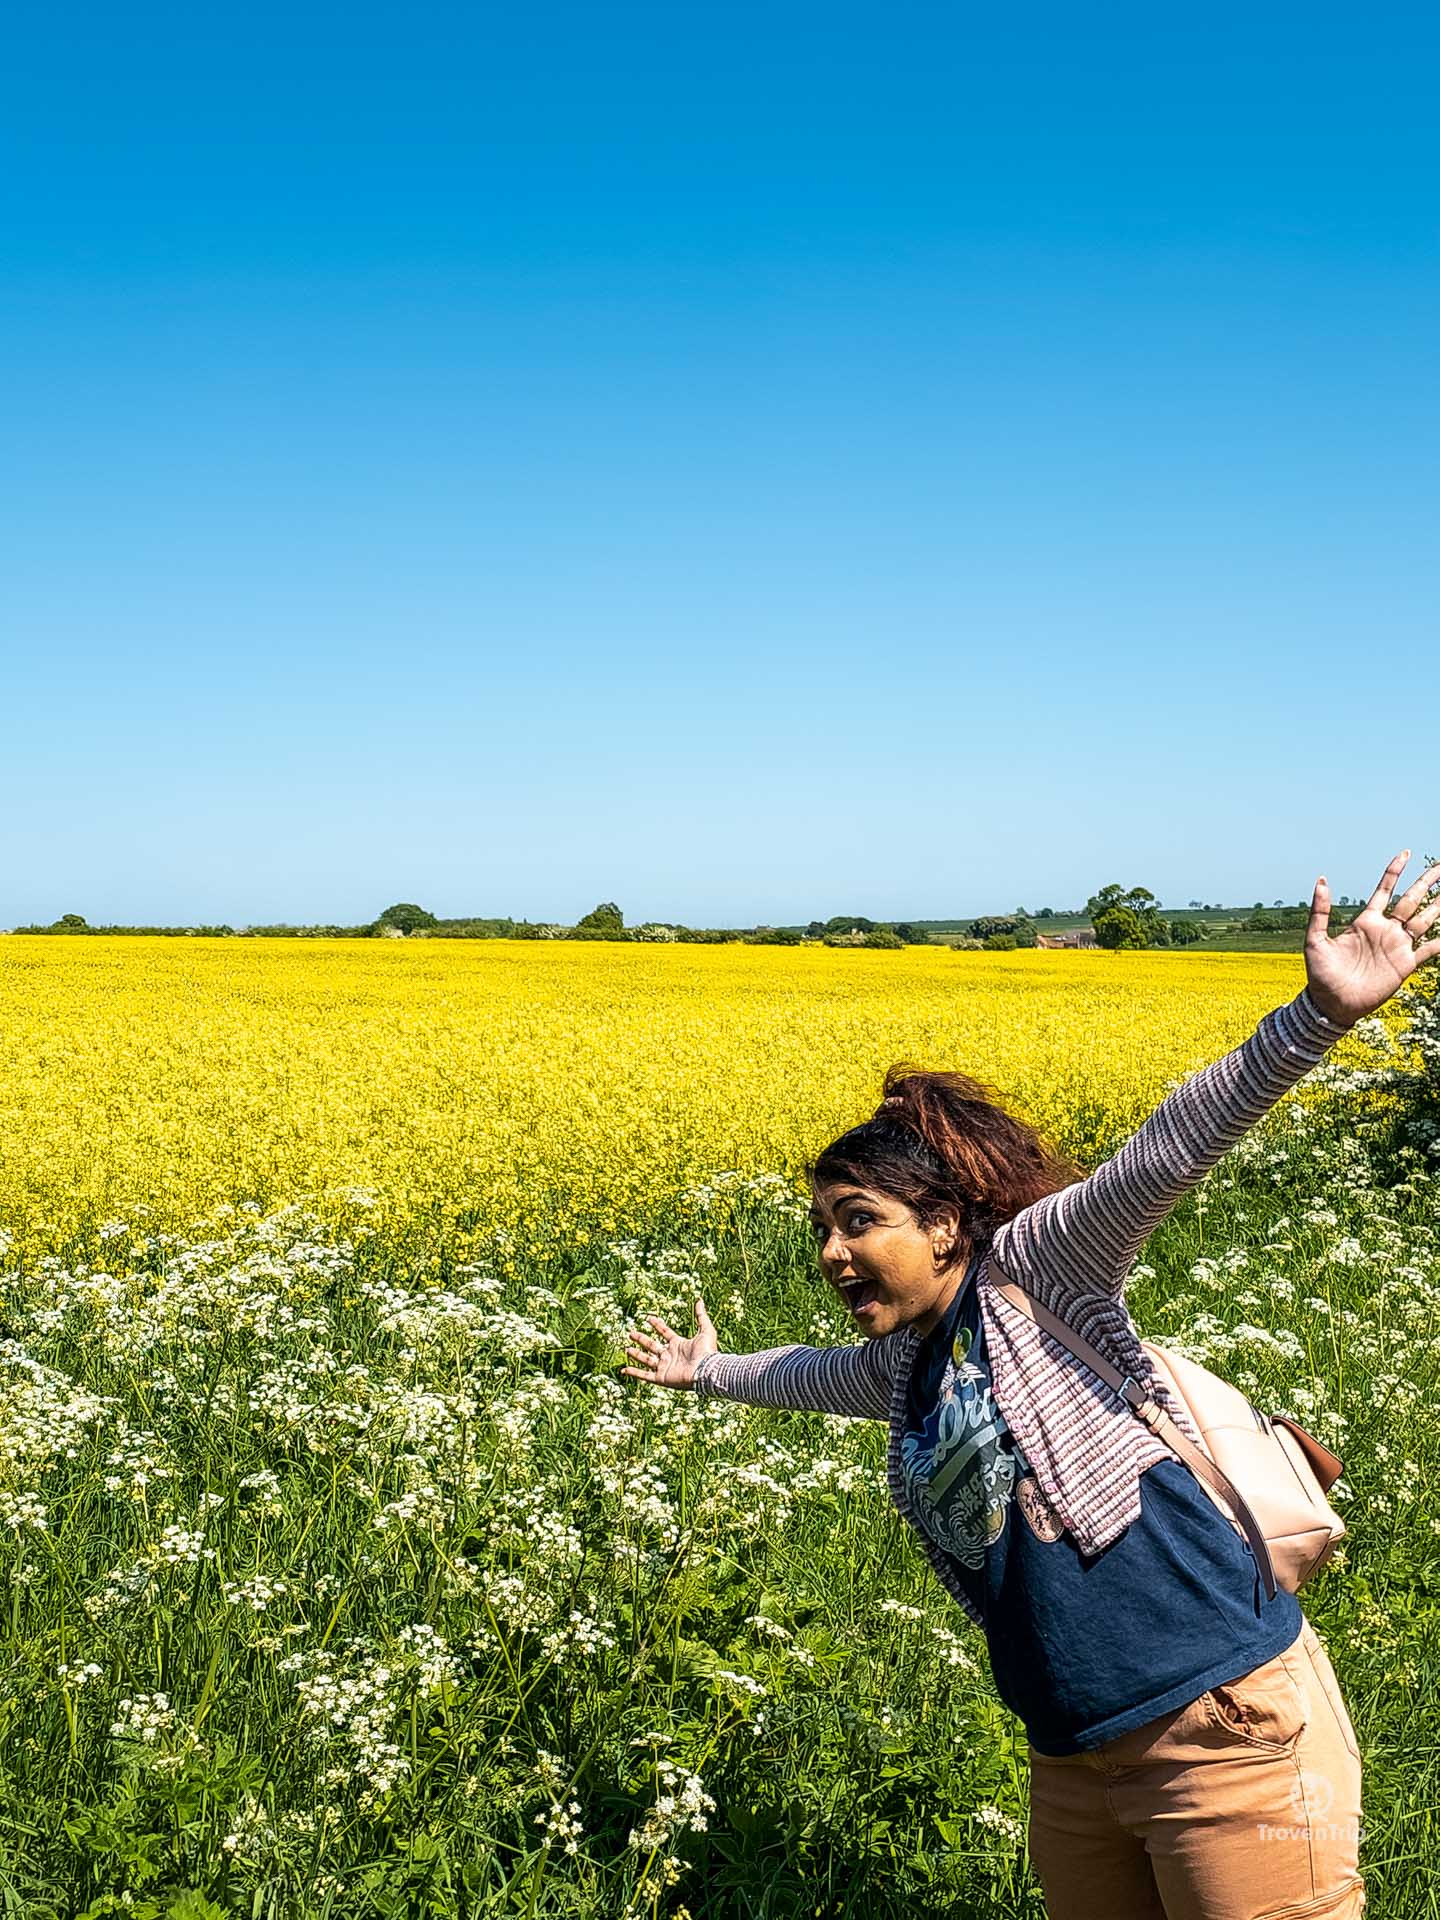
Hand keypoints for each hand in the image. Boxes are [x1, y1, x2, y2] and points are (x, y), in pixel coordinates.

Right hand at [622, 1298, 717, 1391]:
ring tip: (626, 1348)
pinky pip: (644, 1375)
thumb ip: (701, 1316)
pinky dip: (634, 1372)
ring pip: (646, 1359)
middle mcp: (670, 1355)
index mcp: (678, 1344)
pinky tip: (624, 1370)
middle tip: (631, 1332)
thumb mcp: (705, 1330)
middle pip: (652, 1345)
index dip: (657, 1324)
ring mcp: (664, 1367)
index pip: (664, 1332)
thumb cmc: (706, 1352)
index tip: (648, 1318)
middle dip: (641, 1339)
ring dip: (636, 1354)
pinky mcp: (661, 1378)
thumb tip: (699, 1299)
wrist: (705, 1370)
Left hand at [1304, 850, 1439, 1027]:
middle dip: (1426, 883)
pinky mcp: (1405, 965)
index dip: (1395, 871)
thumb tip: (1322, 880)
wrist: (1331, 1004)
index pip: (1384, 890)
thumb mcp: (1315, 940)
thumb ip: (1320, 911)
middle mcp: (1385, 930)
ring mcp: (1397, 947)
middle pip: (1411, 900)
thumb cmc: (1320, 973)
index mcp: (1365, 921)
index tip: (1405, 852)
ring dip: (1439, 906)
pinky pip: (1429, 950)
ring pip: (1424, 920)